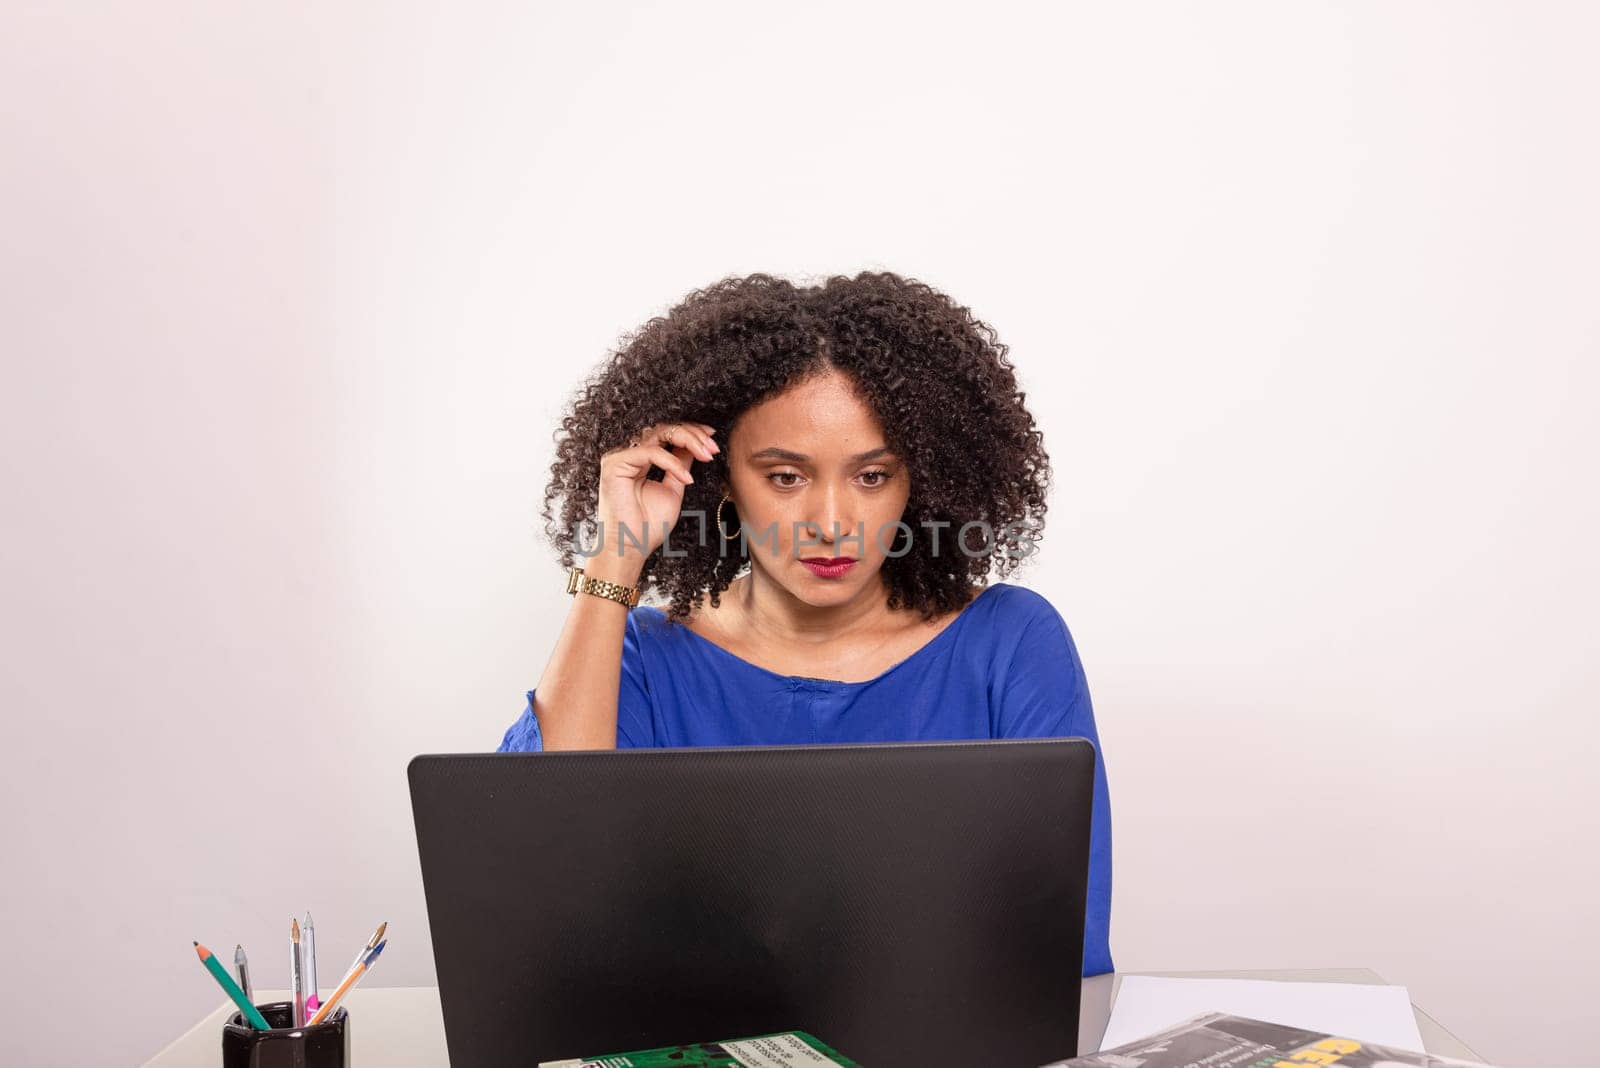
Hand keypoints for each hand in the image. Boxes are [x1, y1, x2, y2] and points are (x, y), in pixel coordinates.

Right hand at [593, 420, 719, 574]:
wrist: (632, 548)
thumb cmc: (649, 526)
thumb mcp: (673, 489)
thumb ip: (680, 466)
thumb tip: (695, 447)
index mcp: (641, 460)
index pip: (666, 435)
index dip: (691, 432)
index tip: (713, 438)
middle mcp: (629, 455)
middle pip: (663, 429)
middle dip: (693, 434)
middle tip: (712, 448)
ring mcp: (620, 457)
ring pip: (658, 434)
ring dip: (687, 440)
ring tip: (706, 455)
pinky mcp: (615, 464)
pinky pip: (650, 452)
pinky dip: (672, 463)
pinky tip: (686, 478)